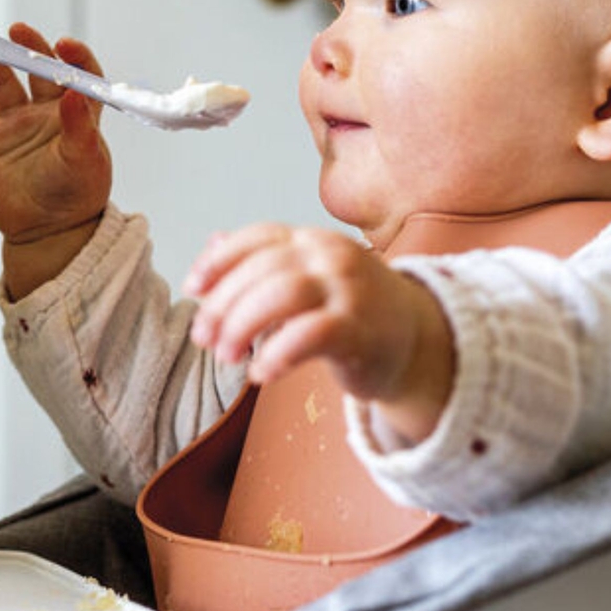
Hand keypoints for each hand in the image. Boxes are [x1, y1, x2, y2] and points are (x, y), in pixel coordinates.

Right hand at [0, 24, 112, 298]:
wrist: (50, 232)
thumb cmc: (78, 196)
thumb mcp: (85, 160)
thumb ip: (81, 127)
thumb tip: (77, 92)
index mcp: (77, 114)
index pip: (80, 76)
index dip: (75, 58)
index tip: (64, 44)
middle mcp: (46, 114)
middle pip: (37, 71)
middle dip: (29, 48)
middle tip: (18, 29)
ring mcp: (16, 128)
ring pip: (0, 87)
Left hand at [185, 224, 455, 443]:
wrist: (417, 340)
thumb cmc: (353, 310)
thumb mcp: (309, 277)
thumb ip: (265, 262)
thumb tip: (212, 244)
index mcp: (313, 240)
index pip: (258, 236)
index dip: (220, 260)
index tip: (193, 287)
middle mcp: (330, 255)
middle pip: (263, 269)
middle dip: (222, 305)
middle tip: (203, 339)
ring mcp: (348, 289)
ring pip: (281, 294)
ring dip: (242, 326)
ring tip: (227, 356)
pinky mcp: (359, 328)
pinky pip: (309, 335)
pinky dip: (277, 353)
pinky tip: (260, 373)